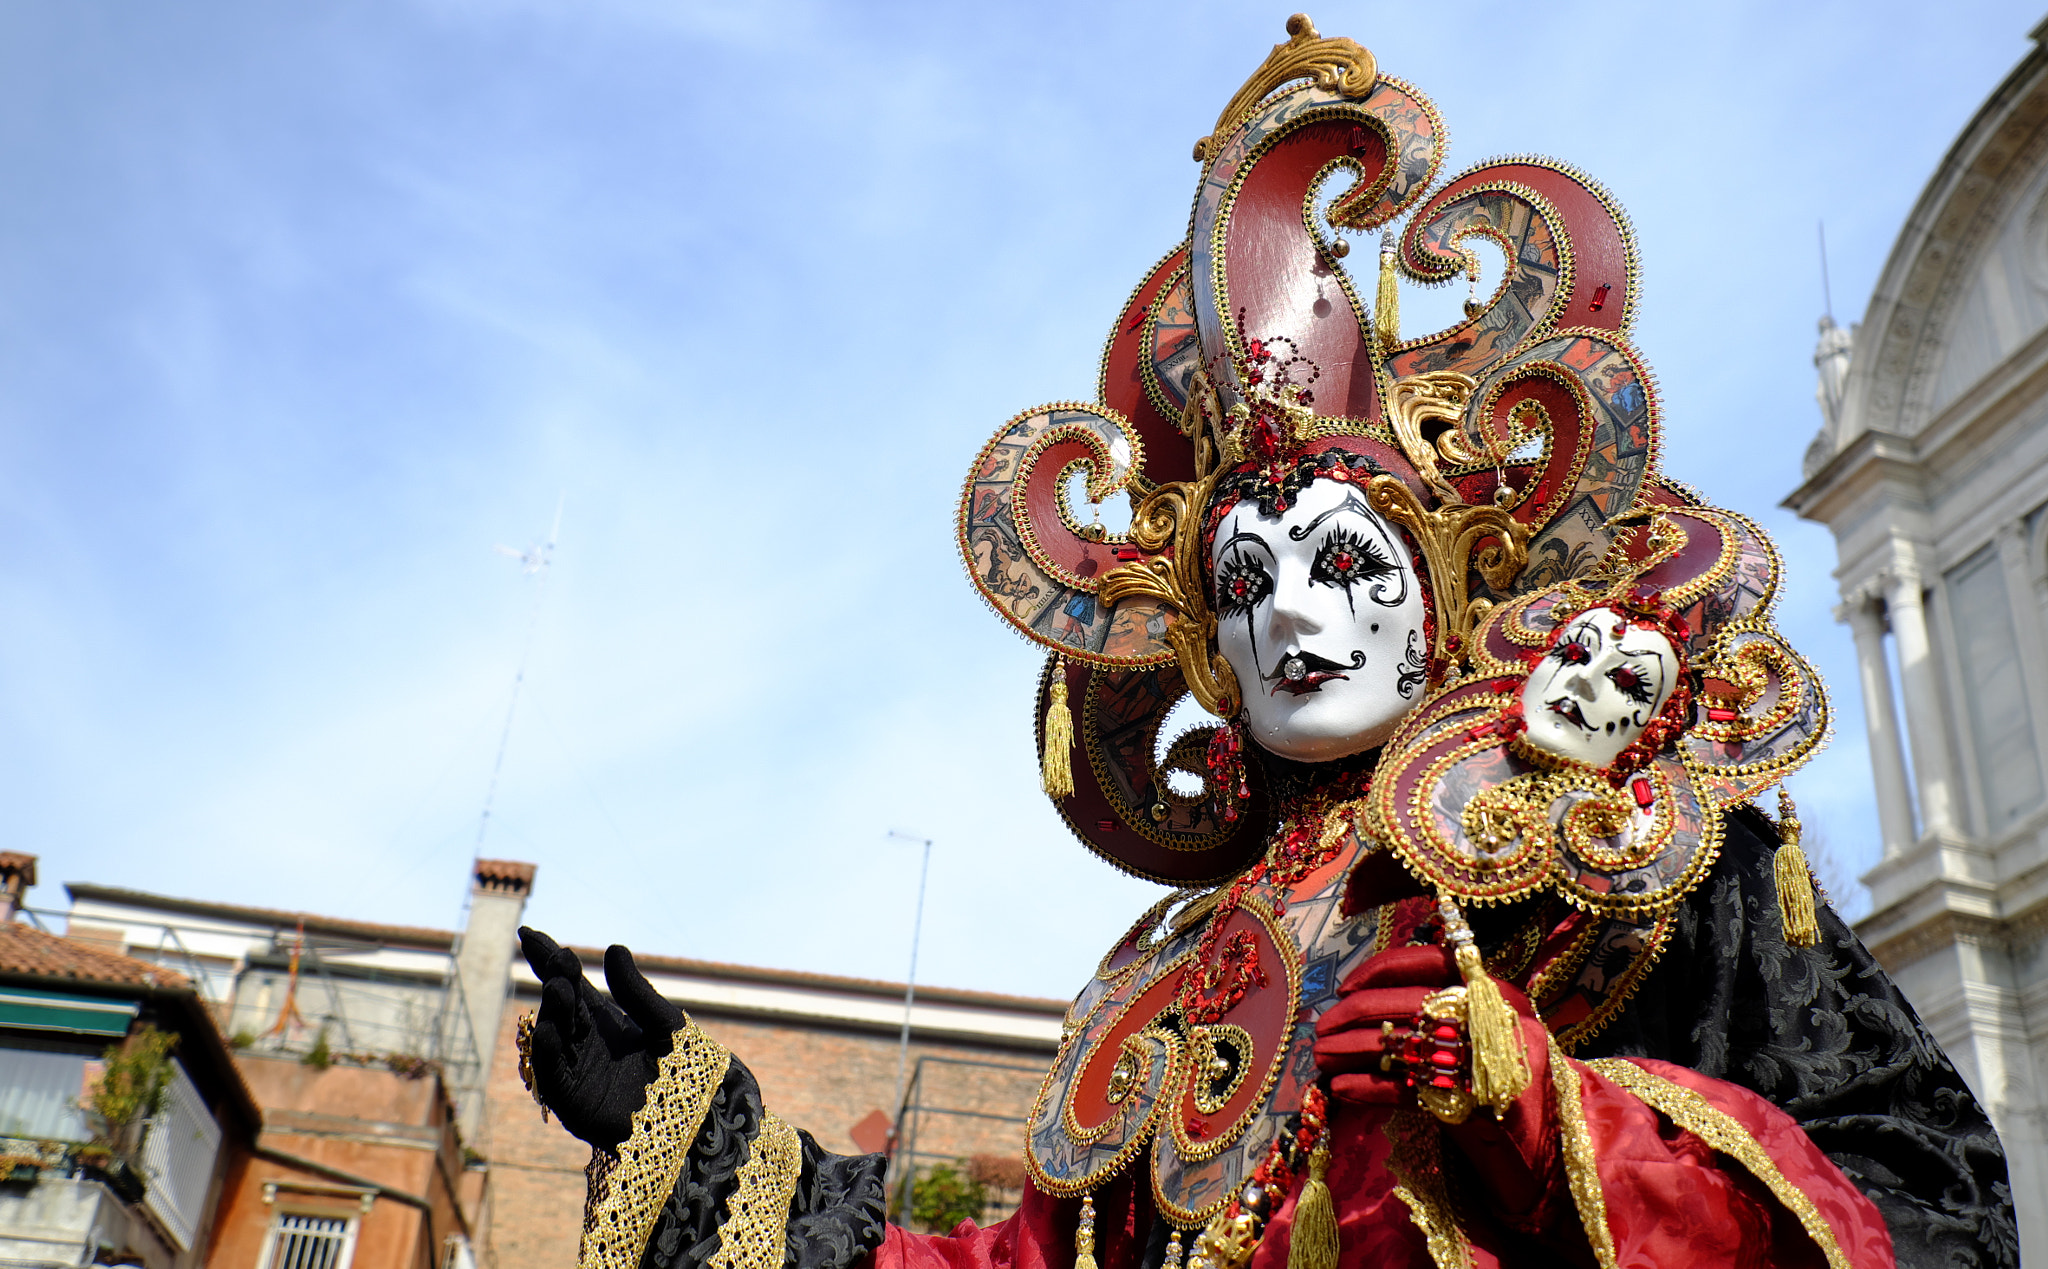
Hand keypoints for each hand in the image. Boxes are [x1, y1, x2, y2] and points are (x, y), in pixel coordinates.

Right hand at [519, 927, 687, 1148]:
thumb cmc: (686, 1067)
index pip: (570, 984)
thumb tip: (613, 948)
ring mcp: (576, 1073)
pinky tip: (547, 1032)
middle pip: (558, 1007)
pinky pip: (552, 1078)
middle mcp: (584, 1044)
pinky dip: (546, 1055)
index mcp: (603, 1021)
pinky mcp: (574, 1104)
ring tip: (559, 988)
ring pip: (552, 1038)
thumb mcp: (663, 1022)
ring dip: (551, 1013)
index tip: (529, 934)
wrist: (700, 1115)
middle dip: (556, 982)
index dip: (548, 960)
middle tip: (561, 961)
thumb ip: (636, 991)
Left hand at [1312, 943, 1554, 1217]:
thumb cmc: (1508, 1092)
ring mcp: (1490, 1063)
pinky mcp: (1476, 1107)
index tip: (1345, 988)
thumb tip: (1365, 1002)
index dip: (1380, 970)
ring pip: (1405, 1045)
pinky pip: (1407, 1089)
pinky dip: (1367, 1087)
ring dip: (1351, 1050)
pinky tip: (1341, 1089)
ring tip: (1321, 1059)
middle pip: (1410, 1004)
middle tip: (1321, 1032)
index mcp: (1499, 994)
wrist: (1553, 1156)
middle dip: (1354, 1017)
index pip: (1432, 962)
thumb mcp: (1484, 1040)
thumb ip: (1443, 1014)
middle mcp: (1498, 1020)